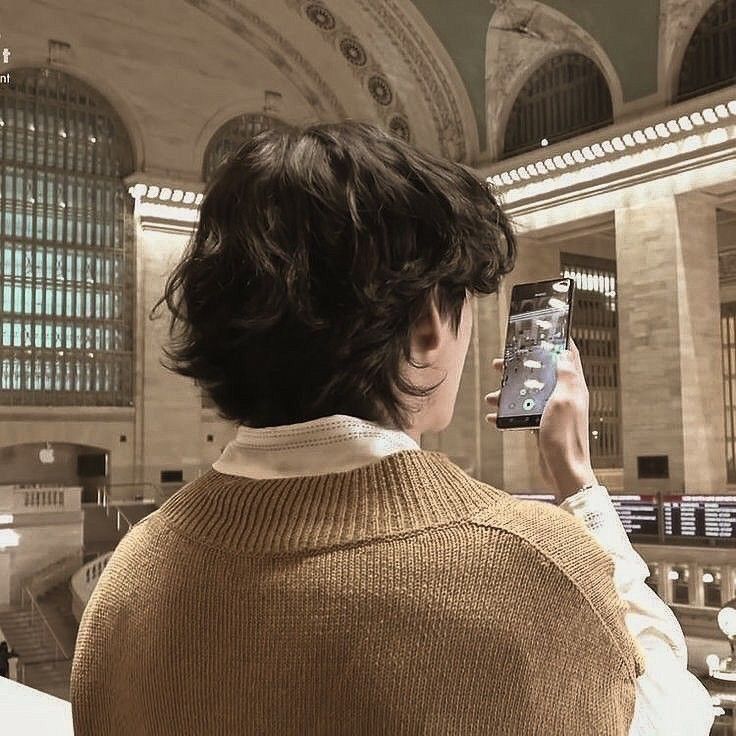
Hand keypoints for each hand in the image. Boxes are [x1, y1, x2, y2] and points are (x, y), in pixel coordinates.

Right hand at [484, 338, 596, 502]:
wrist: (563, 471)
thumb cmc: (565, 437)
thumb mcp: (565, 401)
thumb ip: (565, 377)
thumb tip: (564, 354)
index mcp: (573, 387)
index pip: (568, 356)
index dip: (557, 342)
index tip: (542, 332)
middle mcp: (564, 396)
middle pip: (541, 373)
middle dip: (521, 366)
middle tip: (502, 362)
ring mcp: (553, 411)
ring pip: (528, 393)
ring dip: (508, 392)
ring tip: (491, 394)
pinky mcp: (542, 425)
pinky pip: (522, 413)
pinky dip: (507, 413)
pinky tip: (493, 416)